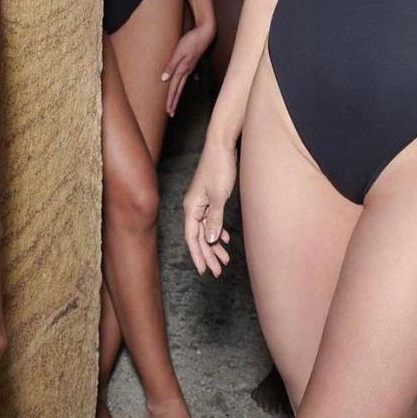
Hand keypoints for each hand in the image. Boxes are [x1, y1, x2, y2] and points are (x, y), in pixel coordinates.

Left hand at [160, 21, 215, 116]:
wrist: (206, 31)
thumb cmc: (191, 40)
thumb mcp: (179, 52)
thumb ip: (171, 65)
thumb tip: (164, 79)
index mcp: (183, 69)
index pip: (174, 88)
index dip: (170, 99)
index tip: (168, 111)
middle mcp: (187, 70)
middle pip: (179, 88)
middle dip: (174, 101)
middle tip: (171, 113)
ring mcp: (192, 65)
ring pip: (183, 82)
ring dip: (179, 92)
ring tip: (176, 100)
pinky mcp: (194, 60)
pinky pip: (190, 73)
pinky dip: (189, 78)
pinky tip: (192, 81)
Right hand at [182, 137, 235, 276]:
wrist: (222, 145)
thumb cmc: (218, 168)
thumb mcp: (218, 197)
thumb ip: (215, 219)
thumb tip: (211, 241)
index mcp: (191, 207)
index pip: (192, 237)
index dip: (197, 255)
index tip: (203, 271)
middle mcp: (193, 206)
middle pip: (199, 236)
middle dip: (207, 255)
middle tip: (217, 271)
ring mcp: (202, 201)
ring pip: (206, 229)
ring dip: (214, 245)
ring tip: (224, 260)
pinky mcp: (210, 197)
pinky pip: (212, 220)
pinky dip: (218, 231)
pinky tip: (225, 239)